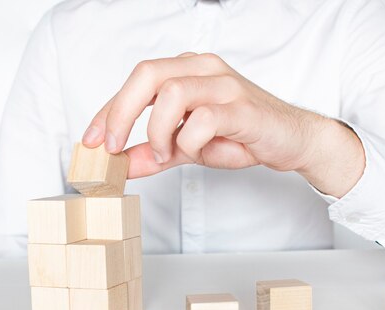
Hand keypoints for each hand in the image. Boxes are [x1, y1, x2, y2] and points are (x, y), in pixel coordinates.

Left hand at [82, 52, 364, 197]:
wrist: (293, 140)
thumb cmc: (243, 136)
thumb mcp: (190, 147)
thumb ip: (157, 152)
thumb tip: (123, 165)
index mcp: (188, 70)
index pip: (137, 81)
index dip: (108, 111)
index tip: (91, 141)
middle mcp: (204, 68)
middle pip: (146, 74)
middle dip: (120, 112)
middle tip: (111, 147)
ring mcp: (224, 84)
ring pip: (171, 93)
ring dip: (159, 131)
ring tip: (167, 154)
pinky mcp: (242, 107)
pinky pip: (203, 120)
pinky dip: (189, 142)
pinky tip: (195, 153)